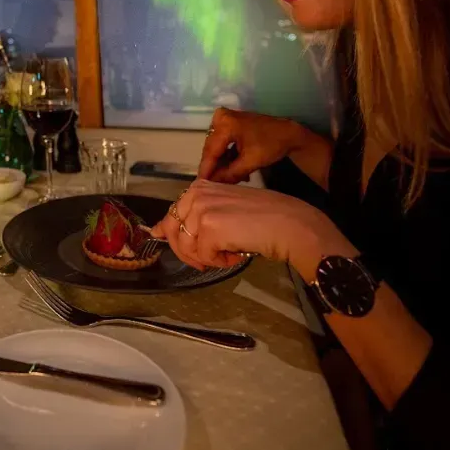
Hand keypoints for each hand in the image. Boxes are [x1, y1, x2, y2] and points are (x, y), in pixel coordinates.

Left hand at [152, 178, 355, 279]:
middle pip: (173, 232)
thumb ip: (197, 217)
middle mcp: (196, 194)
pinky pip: (204, 256)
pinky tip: (239, 253)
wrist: (289, 223)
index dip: (167, 232)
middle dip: (188, 252)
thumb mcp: (226, 208)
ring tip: (231, 253)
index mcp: (199, 187)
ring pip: (187, 247)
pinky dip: (221, 262)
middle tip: (208, 261)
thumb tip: (159, 231)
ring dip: (209, 258)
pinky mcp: (209, 228)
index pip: (172, 213)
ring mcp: (201, 209)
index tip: (160, 238)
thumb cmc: (265, 217)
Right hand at [198, 107, 313, 182]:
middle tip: (212, 185)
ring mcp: (226, 120)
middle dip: (214, 167)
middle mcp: (221, 118)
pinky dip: (228, 157)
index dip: (206, 169)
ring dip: (222, 164)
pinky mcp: (231, 124)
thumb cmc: (271, 145)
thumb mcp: (250, 162)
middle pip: (212, 148)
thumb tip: (213, 184)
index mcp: (225, 124)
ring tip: (226, 180)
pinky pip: (224, 143)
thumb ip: (230, 173)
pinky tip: (233, 170)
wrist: (289, 133)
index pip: (211, 150)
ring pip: (218, 147)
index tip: (200, 185)